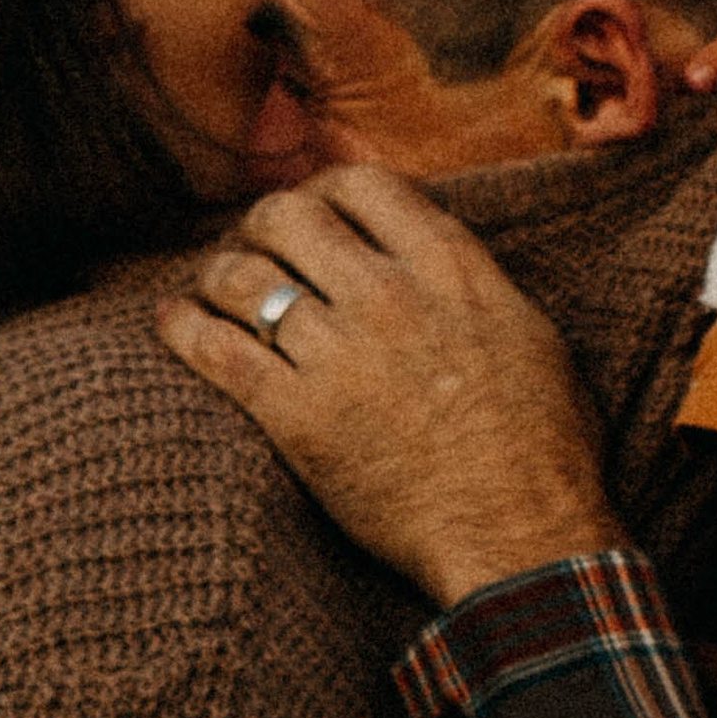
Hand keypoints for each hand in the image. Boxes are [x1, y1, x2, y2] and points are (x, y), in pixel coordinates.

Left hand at [157, 164, 627, 608]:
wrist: (519, 533)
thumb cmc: (543, 447)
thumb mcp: (530, 332)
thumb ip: (472, 282)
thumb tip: (436, 256)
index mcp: (449, 266)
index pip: (362, 184)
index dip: (325, 190)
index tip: (314, 211)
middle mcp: (387, 293)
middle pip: (289, 216)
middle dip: (261, 225)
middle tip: (254, 247)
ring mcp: (338, 352)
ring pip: (243, 276)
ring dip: (217, 273)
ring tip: (210, 287)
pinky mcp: (296, 416)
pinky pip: (217, 350)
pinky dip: (184, 327)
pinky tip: (173, 322)